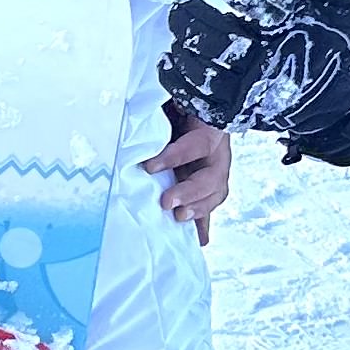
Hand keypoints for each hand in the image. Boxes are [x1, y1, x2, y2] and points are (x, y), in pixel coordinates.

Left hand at [143, 118, 232, 233]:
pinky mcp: (211, 188)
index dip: (175, 157)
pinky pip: (209, 207)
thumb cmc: (181, 111)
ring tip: (179, 218)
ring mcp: (216, 173)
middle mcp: (217, 155)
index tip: (149, 167)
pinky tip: (199, 241)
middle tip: (167, 202)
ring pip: (214, 194)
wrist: (199, 117)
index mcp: (209, 131)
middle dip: (188, 192)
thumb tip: (133, 118)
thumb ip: (161, 116)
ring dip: (197, 209)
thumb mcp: (173, 108)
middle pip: (209, 177)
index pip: (196, 145)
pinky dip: (202, 224)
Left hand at [157, 0, 349, 166]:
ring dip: (184, 49)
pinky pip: (204, 104)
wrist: (348, 96)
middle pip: (221, 41)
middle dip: (194, 19)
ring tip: (176, 25)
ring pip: (207, 72)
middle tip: (179, 4)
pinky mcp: (242, 113)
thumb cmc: (334, 35)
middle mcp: (272, 62)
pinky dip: (182, 84)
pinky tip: (168, 63)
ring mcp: (255, 92)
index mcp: (293, 26)